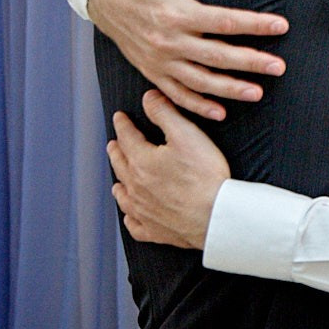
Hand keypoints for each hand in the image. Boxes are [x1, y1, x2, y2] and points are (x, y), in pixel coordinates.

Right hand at [85, 0, 288, 120]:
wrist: (104, 0)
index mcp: (176, 11)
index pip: (223, 21)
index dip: (254, 24)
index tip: (281, 26)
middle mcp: (169, 40)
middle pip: (216, 56)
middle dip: (250, 62)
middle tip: (279, 67)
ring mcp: (160, 60)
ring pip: (199, 81)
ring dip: (229, 89)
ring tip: (258, 93)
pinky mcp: (152, 72)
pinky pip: (177, 94)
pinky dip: (198, 106)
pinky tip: (221, 112)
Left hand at [107, 91, 230, 248]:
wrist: (214, 215)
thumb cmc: (204, 176)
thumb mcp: (187, 135)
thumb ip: (165, 113)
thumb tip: (149, 97)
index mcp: (141, 161)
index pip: (127, 137)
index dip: (123, 124)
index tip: (119, 117)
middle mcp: (136, 186)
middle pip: (120, 164)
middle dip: (116, 151)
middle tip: (113, 144)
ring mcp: (143, 210)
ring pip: (123, 195)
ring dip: (119, 183)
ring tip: (118, 179)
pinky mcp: (154, 230)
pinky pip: (135, 224)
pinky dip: (130, 217)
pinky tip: (132, 214)